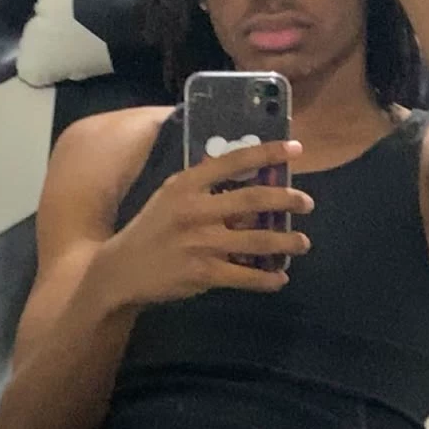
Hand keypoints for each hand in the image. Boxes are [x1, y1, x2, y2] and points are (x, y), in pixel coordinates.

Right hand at [92, 140, 313, 307]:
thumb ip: (203, 186)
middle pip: (253, 200)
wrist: (121, 270)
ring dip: (286, 242)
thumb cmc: (151, 229)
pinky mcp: (203, 274)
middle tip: (307, 202)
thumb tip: (246, 177)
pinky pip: (245, 276)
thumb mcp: (169, 197)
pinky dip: (267, 279)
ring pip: (256, 241)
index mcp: (186, 185)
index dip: (266, 153)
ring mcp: (200, 243)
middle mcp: (195, 210)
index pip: (232, 161)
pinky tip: (280, 278)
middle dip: (287, 200)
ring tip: (303, 242)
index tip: (295, 149)